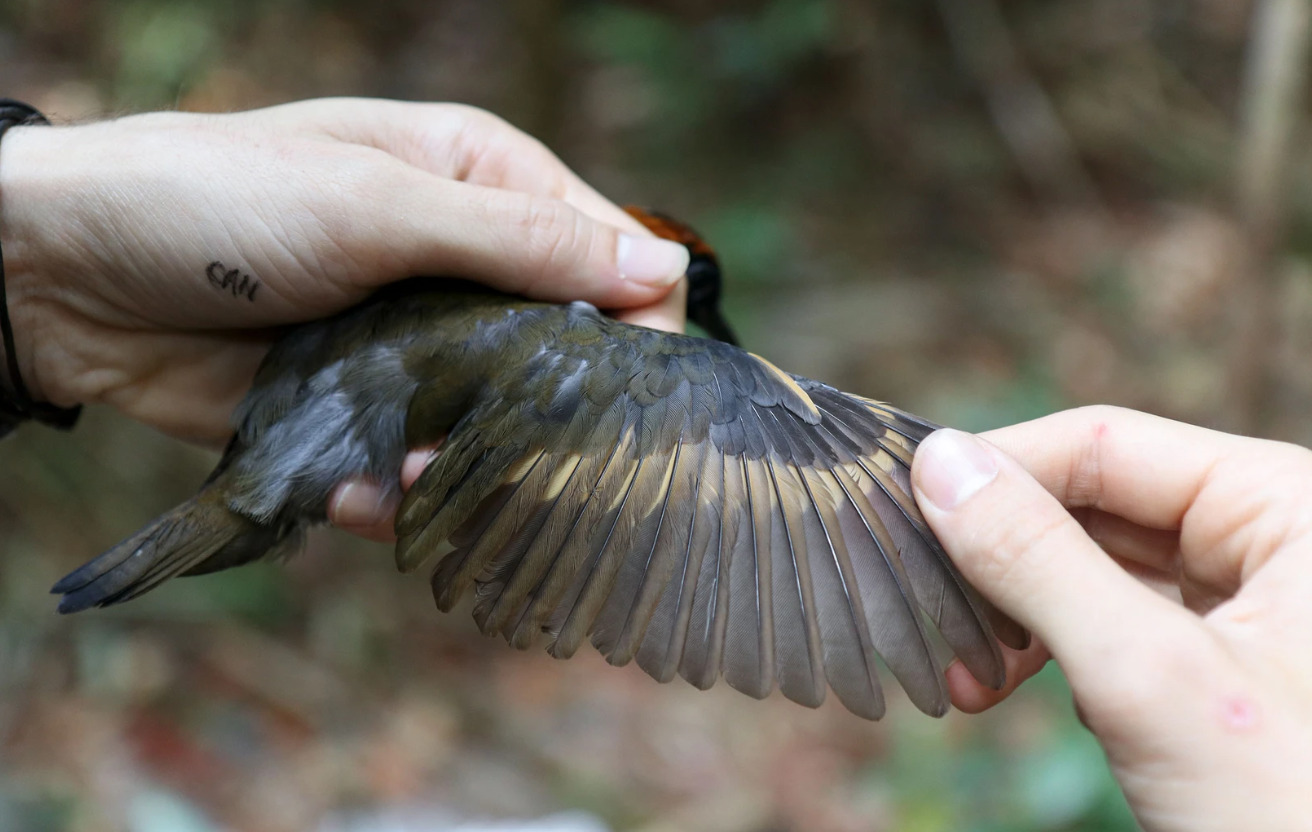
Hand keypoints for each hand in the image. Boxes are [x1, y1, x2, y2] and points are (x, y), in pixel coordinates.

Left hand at [0, 97, 688, 443]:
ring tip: (404, 468)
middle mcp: (462, 266)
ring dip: (464, 463)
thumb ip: (519, 243)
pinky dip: (393, 492)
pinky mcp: (363, 412)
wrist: (63, 276)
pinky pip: (416, 470)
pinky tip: (353, 488)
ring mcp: (414, 345)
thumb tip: (664, 273)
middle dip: (543, 411)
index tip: (633, 394)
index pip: (607, 257)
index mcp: (482, 183)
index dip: (635, 325)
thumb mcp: (377, 206)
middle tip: (503, 445)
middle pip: (561, 355)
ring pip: (493, 427)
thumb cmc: (218, 200)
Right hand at [911, 406, 1311, 830]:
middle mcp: (1271, 539)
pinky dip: (1052, 653)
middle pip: (1096, 504)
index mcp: (1288, 505)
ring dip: (1019, 616)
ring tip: (968, 672)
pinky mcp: (1220, 665)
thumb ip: (1038, 561)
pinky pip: (1115, 624)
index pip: (1106, 444)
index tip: (901, 505)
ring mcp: (1249, 605)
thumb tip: (936, 463)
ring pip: (1097, 567)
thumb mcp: (1148, 677)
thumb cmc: (1292, 814)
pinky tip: (1008, 685)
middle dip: (1003, 560)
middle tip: (927, 606)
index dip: (997, 469)